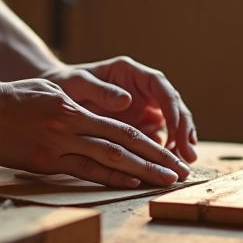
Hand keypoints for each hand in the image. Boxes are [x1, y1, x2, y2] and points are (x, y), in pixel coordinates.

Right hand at [0, 78, 190, 186]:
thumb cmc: (12, 99)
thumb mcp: (52, 89)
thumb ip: (86, 98)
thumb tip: (120, 103)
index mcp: (76, 109)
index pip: (124, 128)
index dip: (151, 143)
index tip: (171, 156)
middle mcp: (73, 126)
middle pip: (124, 143)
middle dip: (156, 160)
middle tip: (180, 173)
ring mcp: (59, 144)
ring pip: (109, 157)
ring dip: (140, 171)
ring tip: (164, 181)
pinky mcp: (44, 161)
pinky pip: (82, 170)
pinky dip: (108, 177)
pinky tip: (129, 183)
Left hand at [41, 56, 197, 163]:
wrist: (56, 100)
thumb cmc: (65, 85)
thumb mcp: (78, 83)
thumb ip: (100, 90)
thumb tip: (127, 100)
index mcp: (132, 73)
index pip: (161, 87)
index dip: (172, 107)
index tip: (176, 126)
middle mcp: (144, 90)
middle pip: (174, 107)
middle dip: (184, 130)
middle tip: (187, 154)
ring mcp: (144, 108)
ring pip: (172, 124)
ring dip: (180, 143)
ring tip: (183, 164)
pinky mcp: (141, 126)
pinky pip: (158, 139)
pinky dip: (164, 153)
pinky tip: (167, 168)